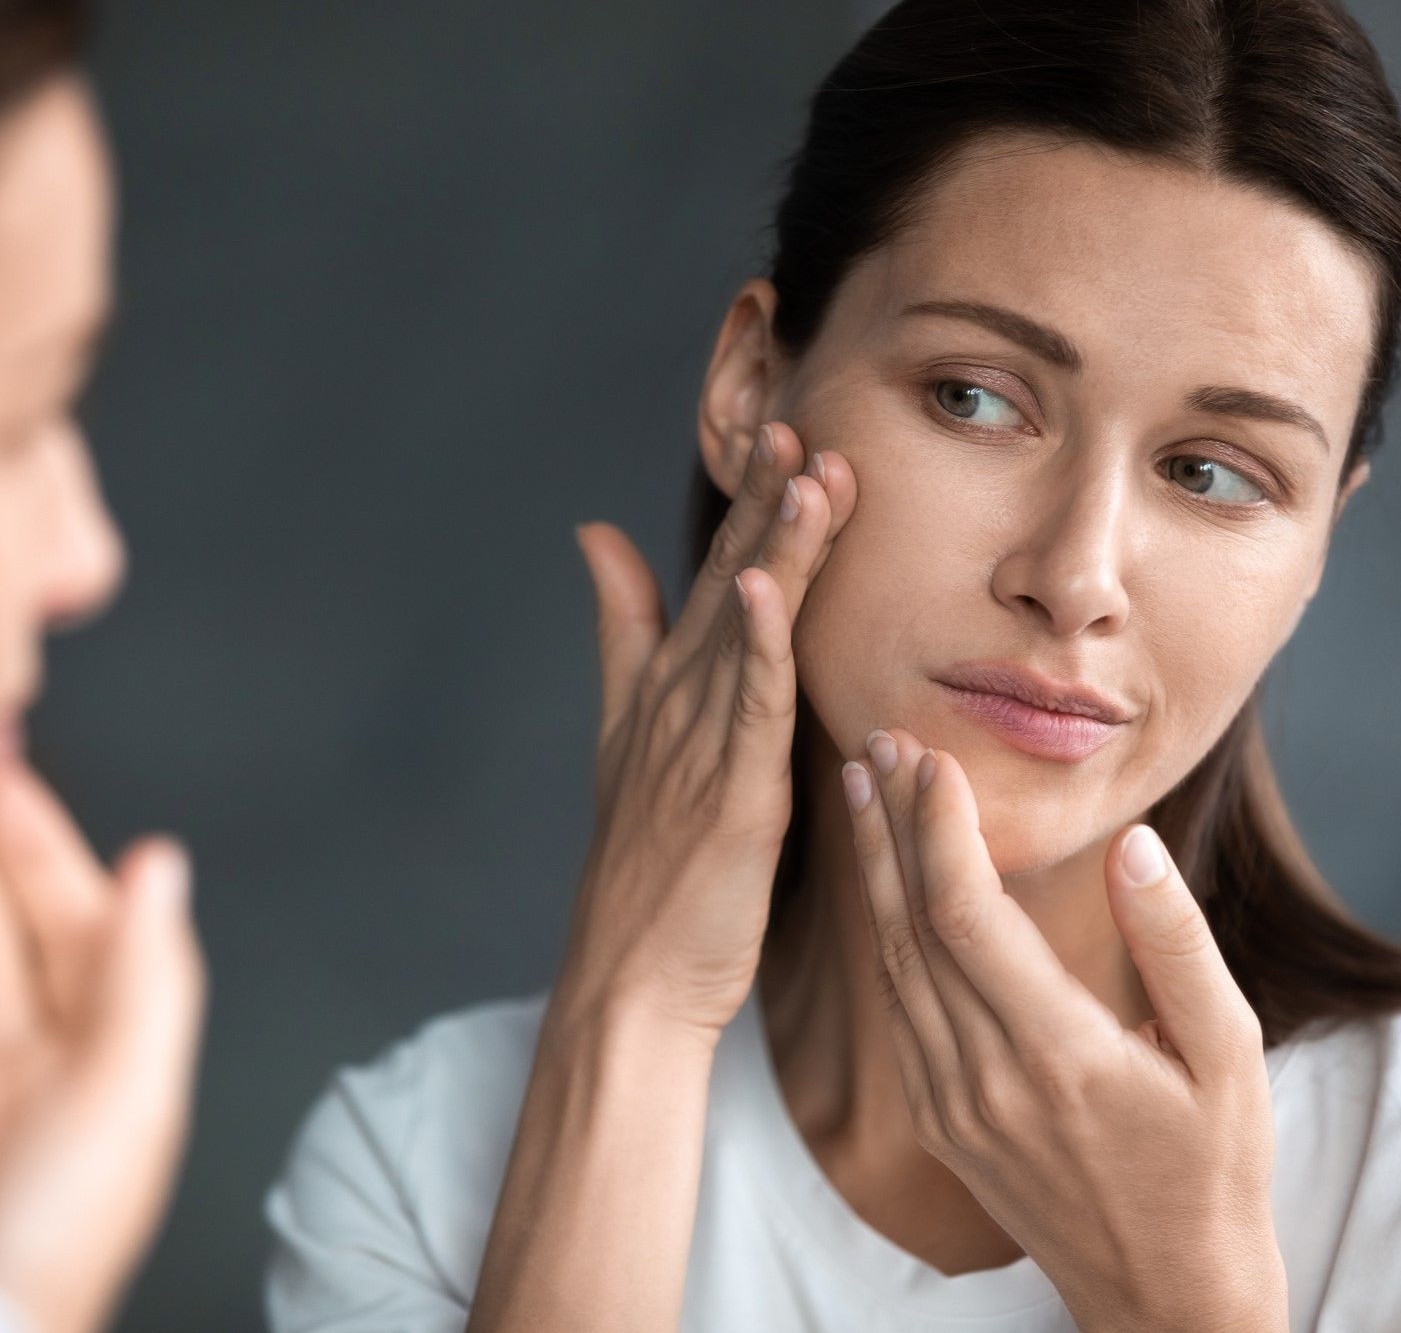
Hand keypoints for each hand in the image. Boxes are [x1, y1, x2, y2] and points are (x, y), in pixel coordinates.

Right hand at [560, 420, 856, 1038]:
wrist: (629, 979)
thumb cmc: (644, 870)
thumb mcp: (625, 735)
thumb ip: (620, 633)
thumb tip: (595, 535)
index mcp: (670, 689)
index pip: (717, 577)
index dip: (749, 505)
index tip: (783, 431)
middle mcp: (681, 703)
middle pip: (731, 584)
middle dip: (764, 502)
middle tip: (795, 420)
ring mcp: (701, 745)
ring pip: (747, 629)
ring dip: (775, 549)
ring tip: (804, 471)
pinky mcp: (729, 794)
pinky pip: (749, 707)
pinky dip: (759, 643)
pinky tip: (767, 586)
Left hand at [843, 729, 1287, 1331]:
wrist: (1164, 1296)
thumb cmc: (1213, 1171)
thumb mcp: (1230, 1056)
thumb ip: (1176, 946)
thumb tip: (1132, 845)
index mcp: (1058, 1056)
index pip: (966, 917)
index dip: (937, 829)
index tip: (931, 757)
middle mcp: (985, 1081)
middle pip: (910, 928)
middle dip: (891, 827)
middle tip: (880, 743)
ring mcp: (951, 1105)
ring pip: (890, 965)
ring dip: (873, 872)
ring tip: (865, 792)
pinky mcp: (938, 1121)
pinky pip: (897, 1010)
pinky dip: (884, 934)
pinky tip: (882, 884)